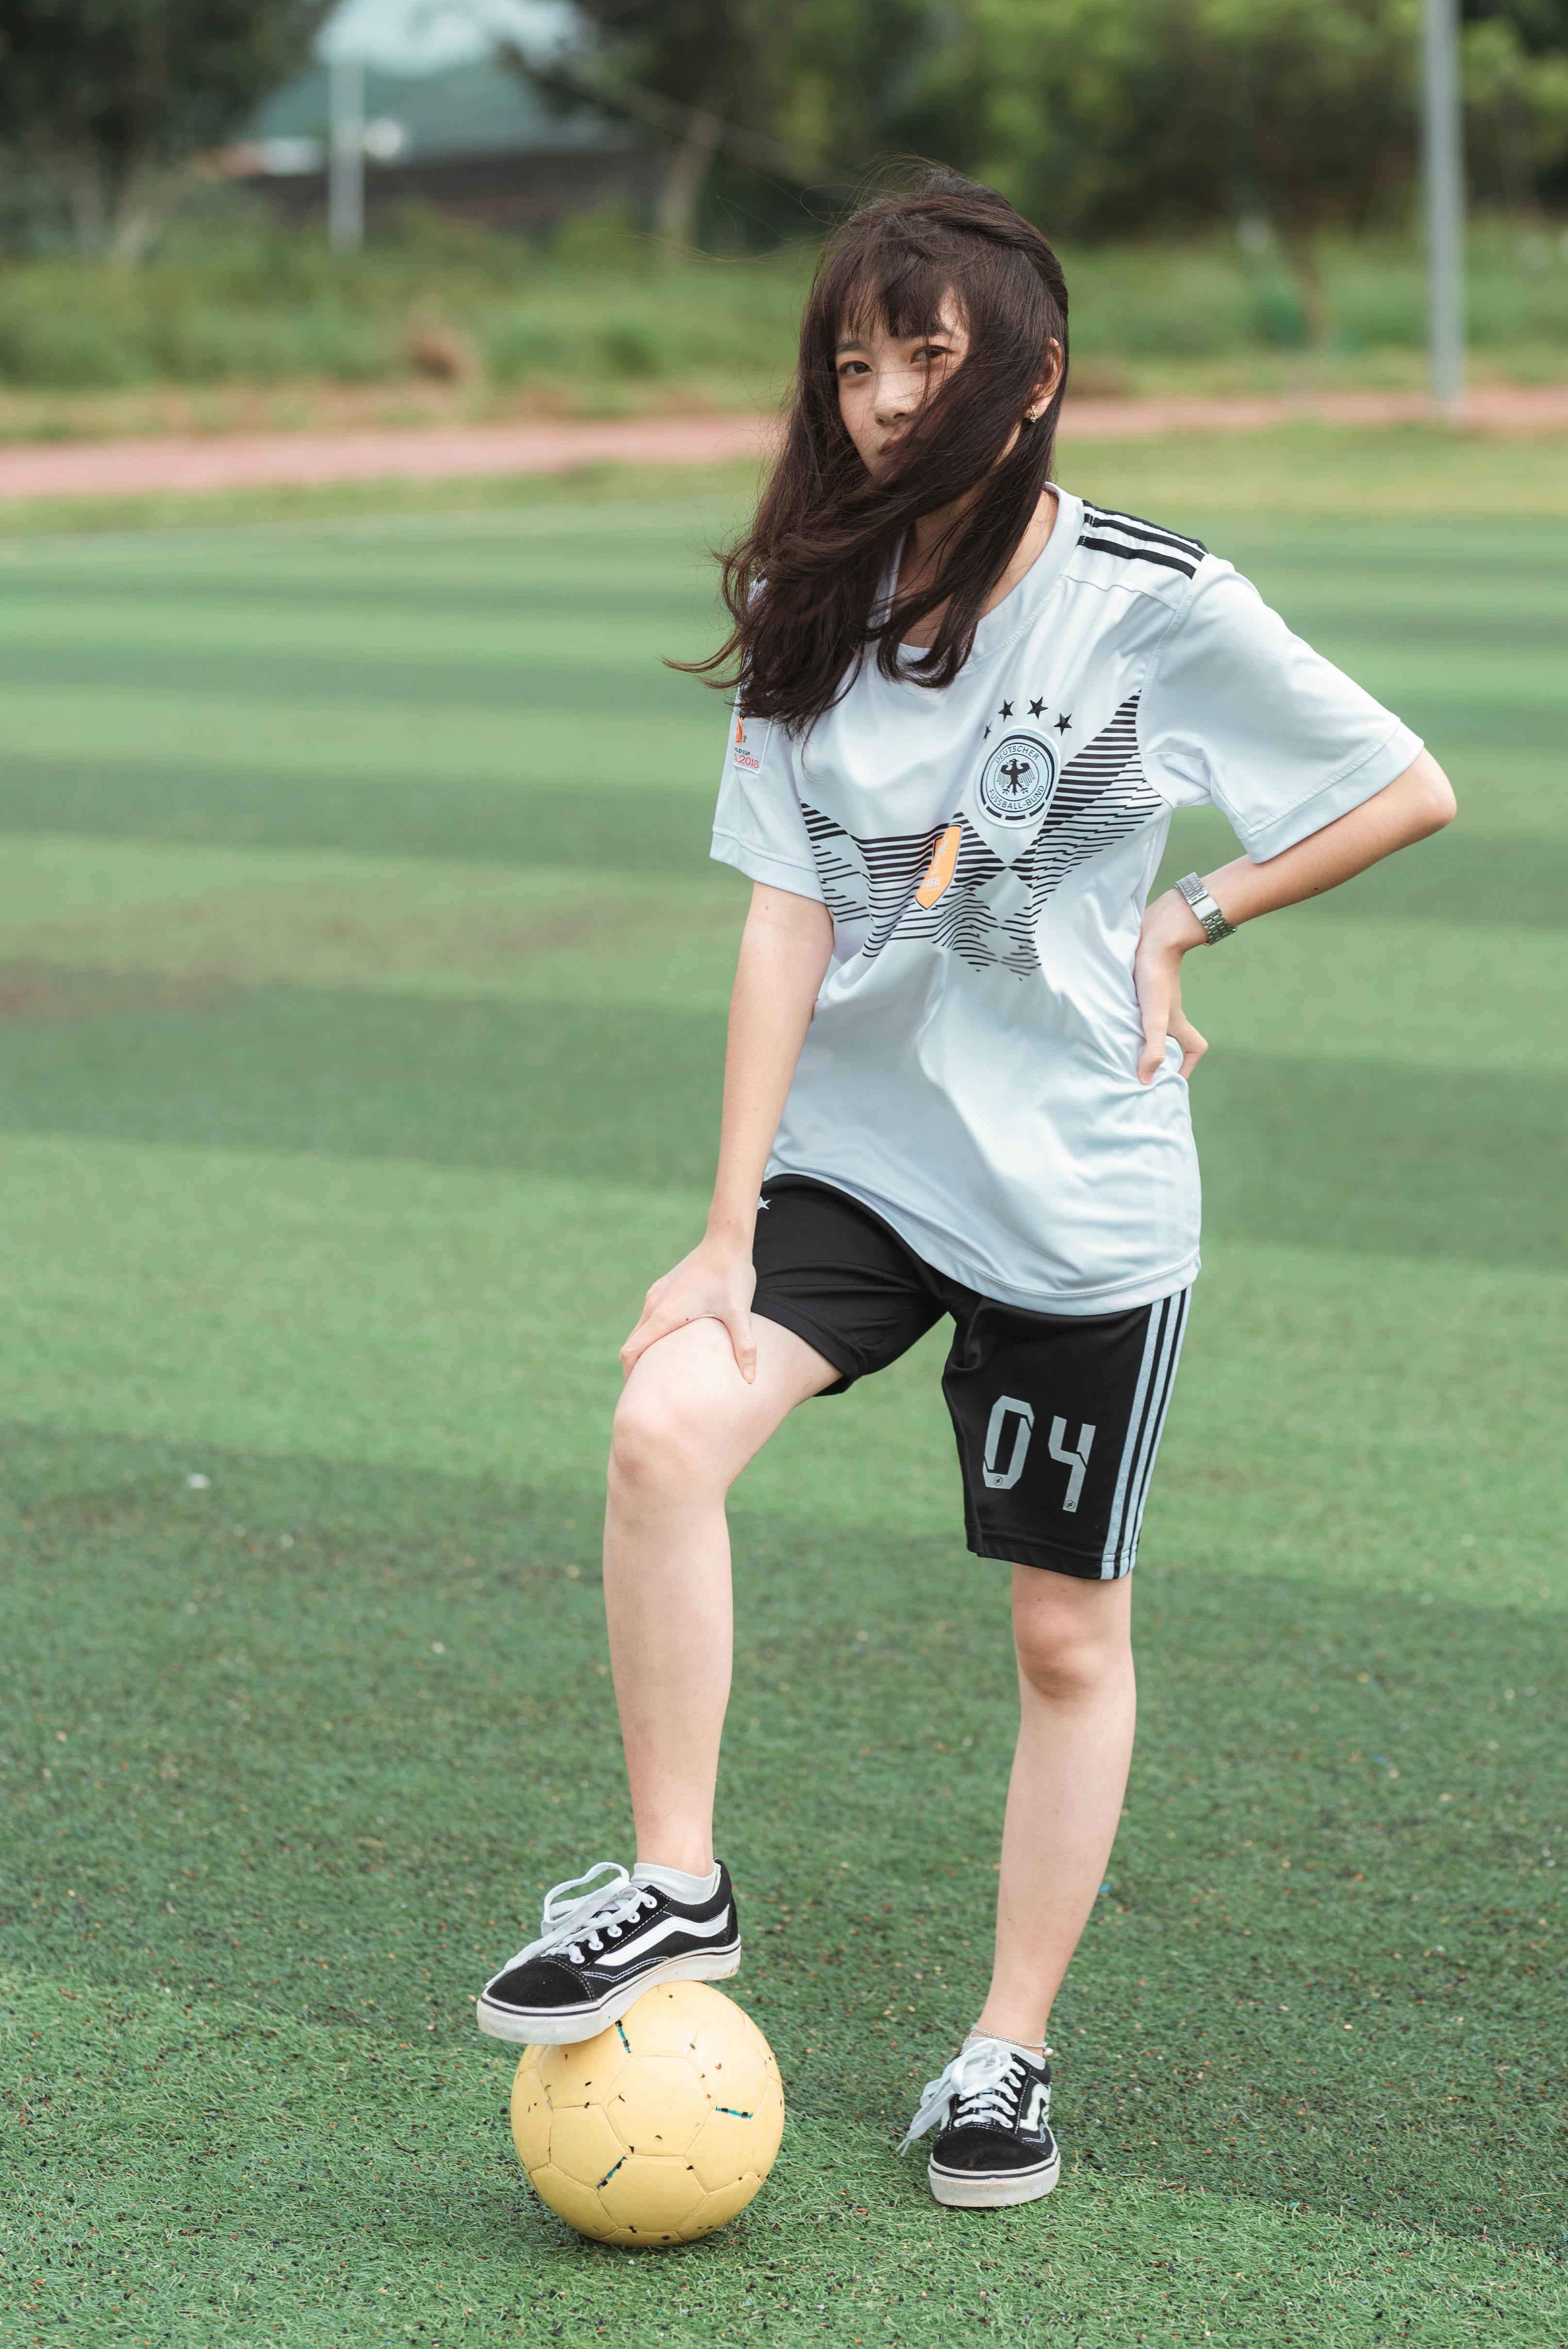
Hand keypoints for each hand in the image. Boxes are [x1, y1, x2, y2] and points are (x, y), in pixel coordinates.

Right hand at [619, 1233, 758, 1383]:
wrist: (726, 1239)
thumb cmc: (732, 1275)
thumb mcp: (740, 1313)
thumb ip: (744, 1348)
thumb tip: (751, 1381)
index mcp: (665, 1315)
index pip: (632, 1352)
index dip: (631, 1376)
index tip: (638, 1395)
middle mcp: (654, 1305)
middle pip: (632, 1344)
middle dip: (637, 1369)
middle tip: (650, 1392)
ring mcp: (656, 1295)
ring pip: (640, 1330)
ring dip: (646, 1351)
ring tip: (661, 1372)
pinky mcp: (663, 1288)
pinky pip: (649, 1317)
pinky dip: (652, 1335)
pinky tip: (673, 1344)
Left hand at [1134, 888, 1209, 1085]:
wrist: (1154, 935)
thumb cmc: (1155, 976)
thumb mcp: (1154, 1017)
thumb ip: (1152, 1047)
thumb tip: (1146, 1079)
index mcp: (1176, 1021)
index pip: (1195, 1048)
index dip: (1187, 1066)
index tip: (1169, 1078)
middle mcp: (1168, 1011)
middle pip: (1171, 1039)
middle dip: (1159, 1055)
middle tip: (1137, 1068)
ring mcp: (1155, 997)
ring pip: (1152, 1023)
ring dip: (1139, 1036)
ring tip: (1119, 1048)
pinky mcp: (1141, 984)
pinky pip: (1137, 1007)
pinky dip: (1127, 1016)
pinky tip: (1110, 1018)